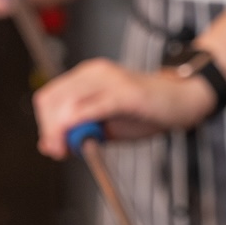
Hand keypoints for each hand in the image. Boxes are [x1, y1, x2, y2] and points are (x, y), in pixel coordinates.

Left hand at [33, 58, 215, 156]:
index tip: (51, 145)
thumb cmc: (147, 110)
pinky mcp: (126, 94)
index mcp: (87, 76)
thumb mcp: (107, 123)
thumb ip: (81, 130)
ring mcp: (110, 81)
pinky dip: (80, 124)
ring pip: (67, 103)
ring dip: (62, 130)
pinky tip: (84, 137)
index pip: (49, 97)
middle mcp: (95, 73)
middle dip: (49, 129)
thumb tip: (50, 144)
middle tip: (58, 151)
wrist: (182, 99)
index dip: (44, 123)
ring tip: (72, 147)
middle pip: (52, 100)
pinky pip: (93, 107)